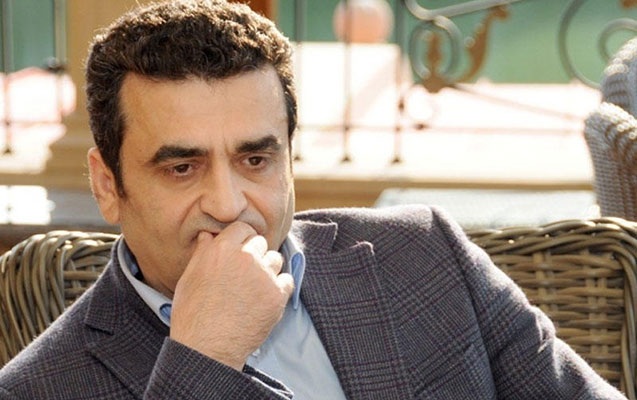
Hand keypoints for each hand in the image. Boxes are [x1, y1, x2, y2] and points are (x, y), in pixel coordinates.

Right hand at [169, 222, 293, 369]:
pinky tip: (264, 298)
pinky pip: (287, 280)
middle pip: (260, 242)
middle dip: (254, 253)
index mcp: (222, 249)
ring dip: (267, 268)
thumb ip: (202, 252)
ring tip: (253, 287)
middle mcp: (246, 257)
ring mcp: (264, 275)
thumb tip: (208, 235)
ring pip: (275, 259)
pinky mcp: (277, 295)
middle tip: (244, 273)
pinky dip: (279, 287)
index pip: (242, 228)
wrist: (208, 348)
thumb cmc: (192, 315)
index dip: (240, 239)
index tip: (238, 251)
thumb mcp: (188, 278)